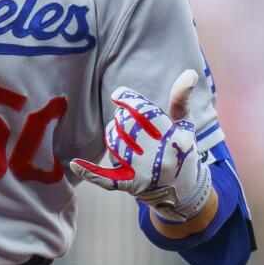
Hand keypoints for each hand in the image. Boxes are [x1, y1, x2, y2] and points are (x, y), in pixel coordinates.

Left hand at [69, 70, 212, 222]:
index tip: (119, 95)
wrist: (184, 192)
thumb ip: (181, 99)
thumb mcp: (185, 126)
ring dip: (114, 133)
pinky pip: (105, 179)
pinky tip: (74, 163)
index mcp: (174, 139)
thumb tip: (190, 72)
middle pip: (127, 125)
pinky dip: (90, 172)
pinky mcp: (130, 186)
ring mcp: (143, 174)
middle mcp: (158, 158)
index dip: (129, 99)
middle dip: (124, 118)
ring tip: (123, 133)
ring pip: (115, 143)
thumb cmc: (182, 150)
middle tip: (129, 120)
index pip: (144, 112)